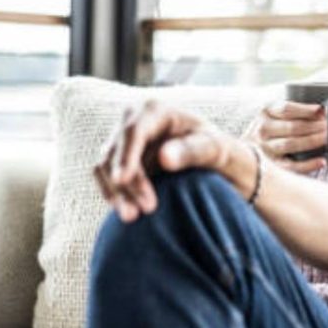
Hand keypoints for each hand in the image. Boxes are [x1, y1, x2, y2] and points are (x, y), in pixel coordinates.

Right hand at [94, 100, 236, 222]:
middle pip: (115, 151)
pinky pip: (107, 179)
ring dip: (116, 192)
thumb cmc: (223, 153)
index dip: (125, 156)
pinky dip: (114, 195)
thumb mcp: (217, 150)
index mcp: (156, 110)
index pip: (133, 132)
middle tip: (145, 209)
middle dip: (124, 182)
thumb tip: (164, 157)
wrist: (223, 167)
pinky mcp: (121, 163)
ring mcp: (125, 142)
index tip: (122, 180)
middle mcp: (134, 122)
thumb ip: (193, 151)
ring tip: (132, 217)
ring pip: (105, 167)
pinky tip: (126, 211)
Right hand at [243, 101, 327, 173]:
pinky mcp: (267, 167)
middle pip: (294, 127)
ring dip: (315, 141)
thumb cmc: (271, 133)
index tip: (326, 110)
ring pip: (292, 144)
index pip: (287, 109)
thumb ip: (295, 114)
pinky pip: (289, 166)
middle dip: (320, 126)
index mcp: (266, 112)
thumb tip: (327, 113)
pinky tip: (323, 161)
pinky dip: (307, 164)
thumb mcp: (276, 117)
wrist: (241, 156)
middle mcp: (261, 130)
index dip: (307, 110)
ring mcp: (263, 149)